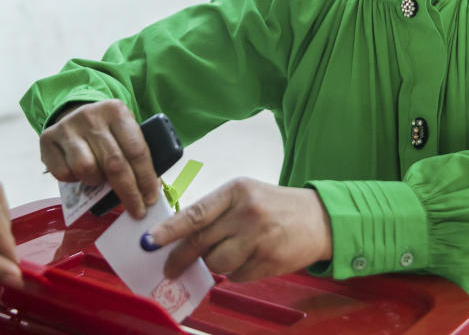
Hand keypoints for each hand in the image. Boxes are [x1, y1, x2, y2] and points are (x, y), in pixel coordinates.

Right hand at [39, 100, 160, 217]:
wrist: (74, 115)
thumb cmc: (106, 131)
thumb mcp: (124, 133)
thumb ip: (135, 156)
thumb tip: (149, 191)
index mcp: (116, 111)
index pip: (136, 150)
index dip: (146, 178)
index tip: (150, 199)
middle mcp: (91, 116)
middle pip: (114, 163)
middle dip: (128, 192)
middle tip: (136, 210)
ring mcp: (67, 127)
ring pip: (86, 169)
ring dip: (96, 182)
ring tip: (99, 179)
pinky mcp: (47, 139)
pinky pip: (63, 173)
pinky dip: (74, 180)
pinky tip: (79, 173)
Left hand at [144, 178, 332, 281]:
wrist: (320, 219)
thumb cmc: (275, 206)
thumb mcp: (245, 196)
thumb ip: (216, 212)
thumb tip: (180, 236)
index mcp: (236, 190)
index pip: (195, 213)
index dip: (169, 230)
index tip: (149, 242)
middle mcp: (247, 212)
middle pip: (201, 242)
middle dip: (179, 258)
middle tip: (169, 269)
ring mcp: (259, 238)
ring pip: (216, 263)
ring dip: (216, 263)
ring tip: (233, 251)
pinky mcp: (269, 261)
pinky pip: (237, 277)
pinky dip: (237, 273)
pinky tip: (251, 258)